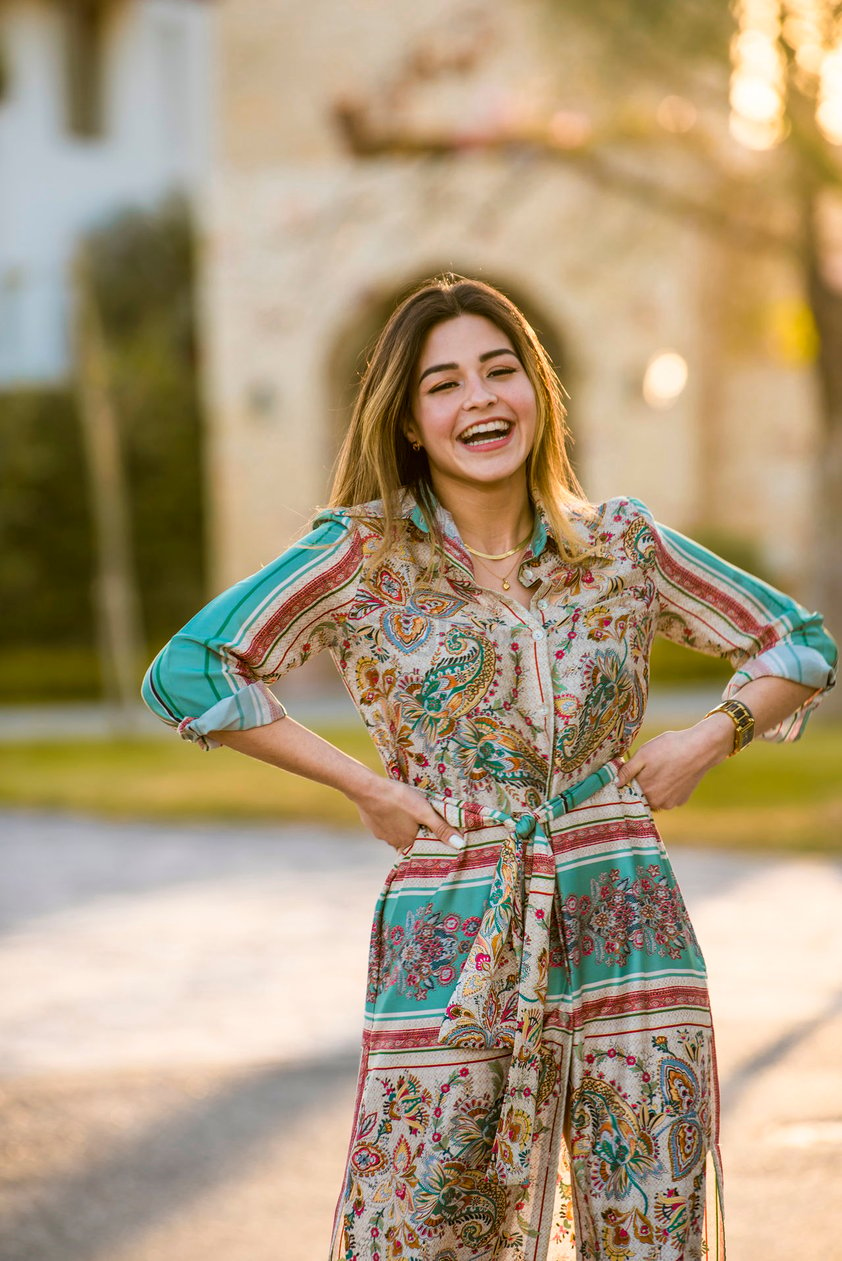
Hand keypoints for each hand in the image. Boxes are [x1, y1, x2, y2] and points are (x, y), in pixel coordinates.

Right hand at [348, 775, 464, 854]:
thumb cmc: (398, 800)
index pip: (421, 848)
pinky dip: (389, 820)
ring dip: (402, 827)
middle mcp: (393, 842)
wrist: (367, 789)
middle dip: (415, 834)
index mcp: (407, 842)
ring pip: (395, 833)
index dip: (427, 842)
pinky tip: (391, 810)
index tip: (433, 836)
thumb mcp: (424, 812)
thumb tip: (460, 845)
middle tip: (421, 823)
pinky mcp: (371, 823)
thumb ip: (441, 828)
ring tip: (407, 815)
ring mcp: (380, 834)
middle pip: (408, 841)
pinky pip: (383, 825)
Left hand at [616, 716, 733, 810]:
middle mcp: (658, 803)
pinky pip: (668, 796)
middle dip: (642, 783)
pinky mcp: (682, 800)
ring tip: (663, 768)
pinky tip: (673, 773)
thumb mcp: (643, 754)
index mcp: (645, 792)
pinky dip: (668, 787)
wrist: (701, 748)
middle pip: (642, 795)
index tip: (633, 770)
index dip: (629, 780)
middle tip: (651, 766)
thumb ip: (627, 771)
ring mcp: (671, 803)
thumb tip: (615, 784)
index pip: (629, 791)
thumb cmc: (670, 748)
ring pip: (655, 797)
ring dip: (655, 786)